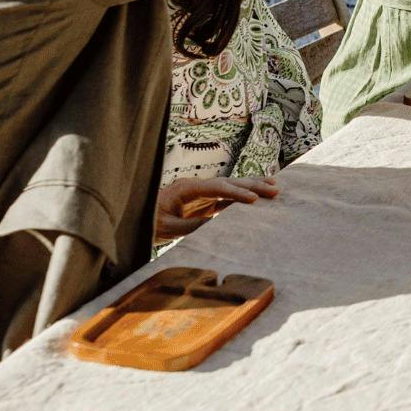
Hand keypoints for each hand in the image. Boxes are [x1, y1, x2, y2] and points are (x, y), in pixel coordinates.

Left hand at [154, 175, 279, 241]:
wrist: (136, 218)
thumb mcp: (166, 228)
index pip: (217, 187)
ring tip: (274, 186)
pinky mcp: (204, 202)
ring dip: (252, 187)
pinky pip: (228, 197)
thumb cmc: (148, 223)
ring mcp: (202, 193)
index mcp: (186, 188)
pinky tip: (257, 198)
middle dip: (252, 185)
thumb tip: (217, 227)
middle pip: (229, 182)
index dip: (237, 193)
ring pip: (231, 186)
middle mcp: (197, 186)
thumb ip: (191, 226)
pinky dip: (244, 197)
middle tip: (275, 189)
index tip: (254, 200)